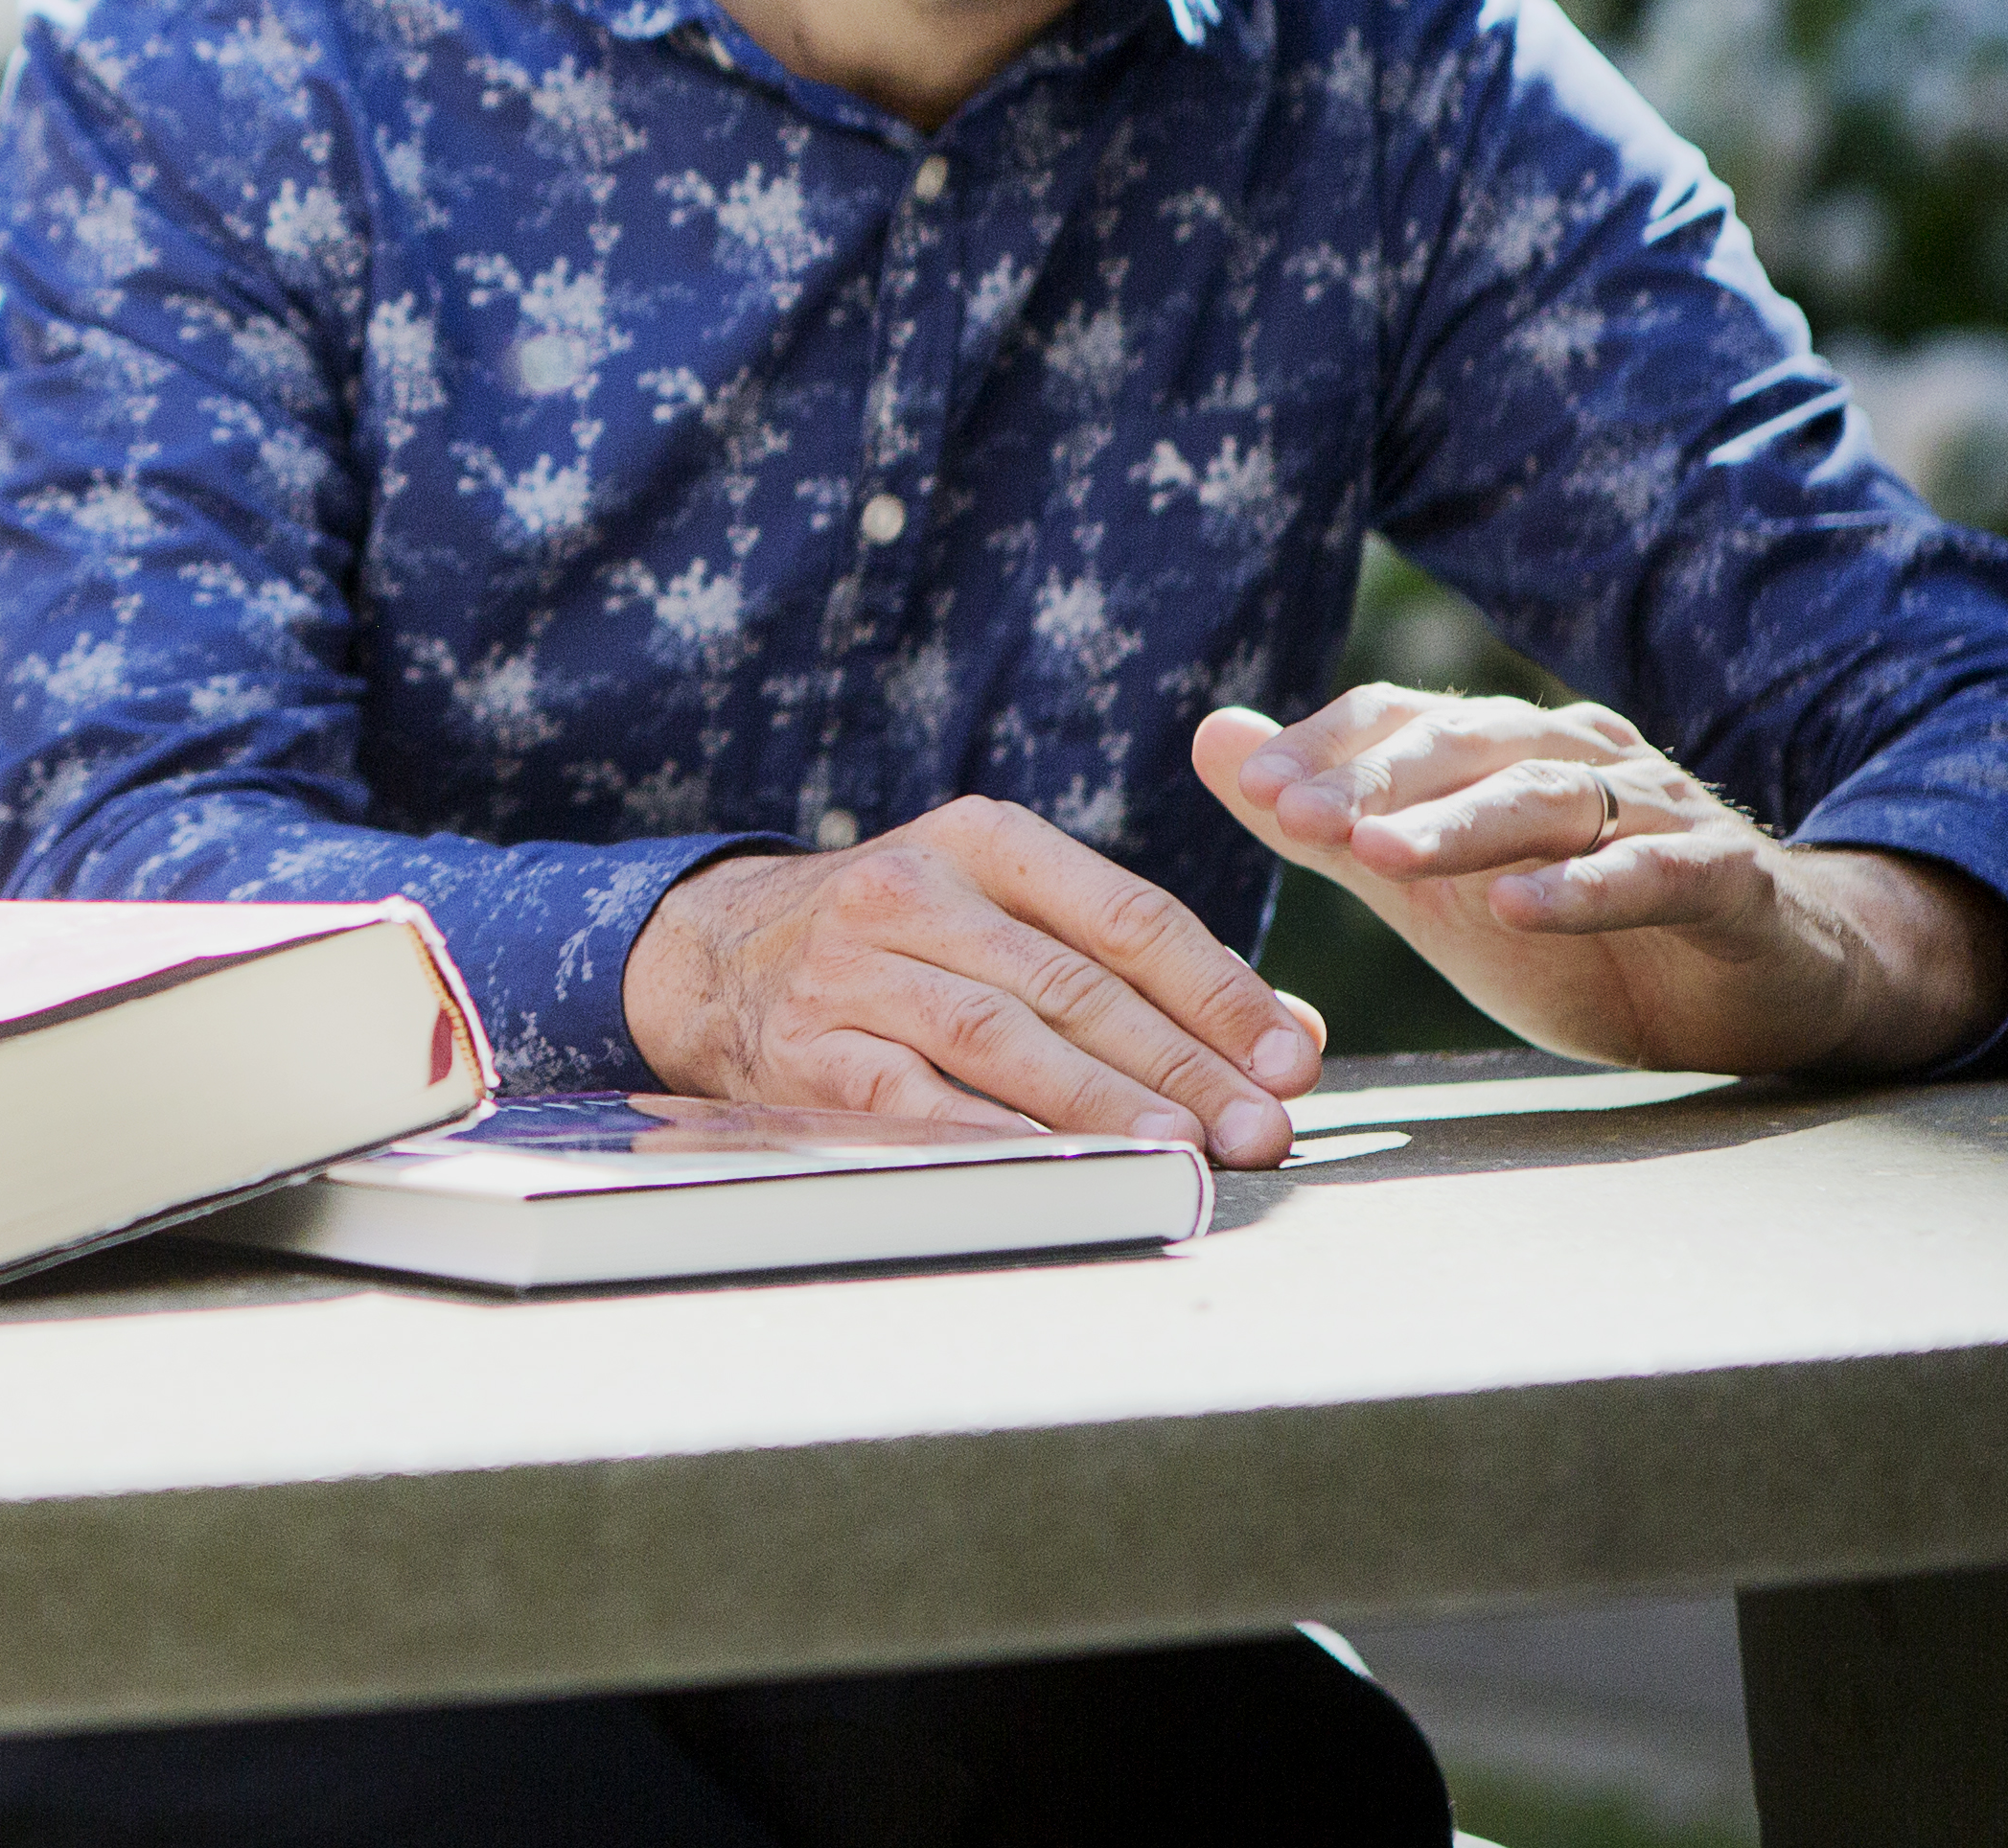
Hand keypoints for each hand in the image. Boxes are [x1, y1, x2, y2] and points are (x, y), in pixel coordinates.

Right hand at [621, 798, 1328, 1167]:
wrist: (717, 957)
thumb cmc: (905, 943)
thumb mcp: (1009, 914)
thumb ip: (1142, 968)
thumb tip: (1287, 1040)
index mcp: (984, 841)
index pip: (1128, 915)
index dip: (1218, 991)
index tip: (1290, 1059)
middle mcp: (913, 891)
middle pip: (1074, 985)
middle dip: (1183, 1064)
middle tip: (1262, 1128)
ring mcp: (854, 972)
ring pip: (1000, 1038)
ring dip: (1103, 1103)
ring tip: (1186, 1150)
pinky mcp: (810, 1052)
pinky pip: (914, 1101)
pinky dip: (993, 1136)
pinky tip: (1060, 1168)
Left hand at [1192, 690, 2007, 1077]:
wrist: (1775, 988)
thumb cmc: (1592, 934)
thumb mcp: (1437, 890)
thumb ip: (1328, 823)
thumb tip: (1212, 739)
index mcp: (1505, 751)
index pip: (1397, 721)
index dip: (1321, 749)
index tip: (1245, 786)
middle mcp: (1579, 758)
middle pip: (1463, 747)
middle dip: (1369, 781)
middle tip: (1287, 814)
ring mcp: (1657, 813)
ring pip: (1546, 798)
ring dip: (1456, 825)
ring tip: (1376, 857)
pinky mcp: (1726, 881)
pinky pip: (1652, 871)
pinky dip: (1582, 887)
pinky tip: (1519, 907)